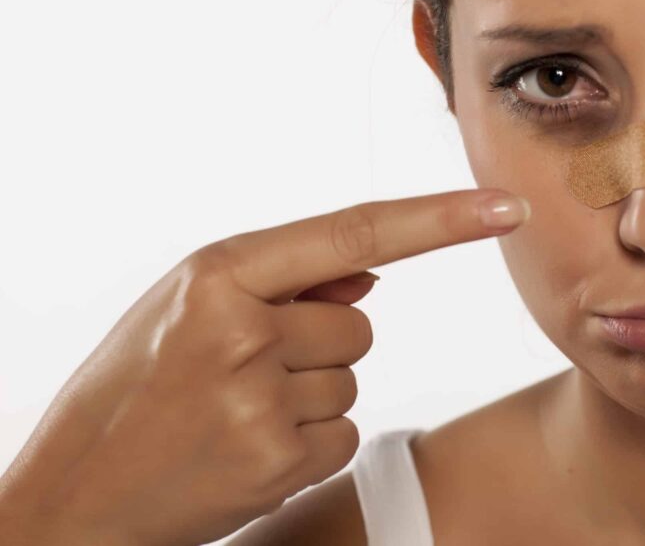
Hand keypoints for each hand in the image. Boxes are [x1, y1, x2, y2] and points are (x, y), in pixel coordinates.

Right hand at [0, 188, 530, 545]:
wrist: (74, 498)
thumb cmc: (130, 391)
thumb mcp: (185, 306)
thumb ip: (284, 280)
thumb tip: (374, 268)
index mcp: (218, 273)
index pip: (356, 232)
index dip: (440, 218)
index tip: (507, 208)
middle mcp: (244, 329)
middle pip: (359, 323)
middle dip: (318, 344)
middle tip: (241, 375)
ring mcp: (262, 400)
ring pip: (351, 379)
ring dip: (308, 395)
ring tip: (233, 413)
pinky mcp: (278, 461)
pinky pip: (345, 433)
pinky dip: (310, 443)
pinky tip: (248, 448)